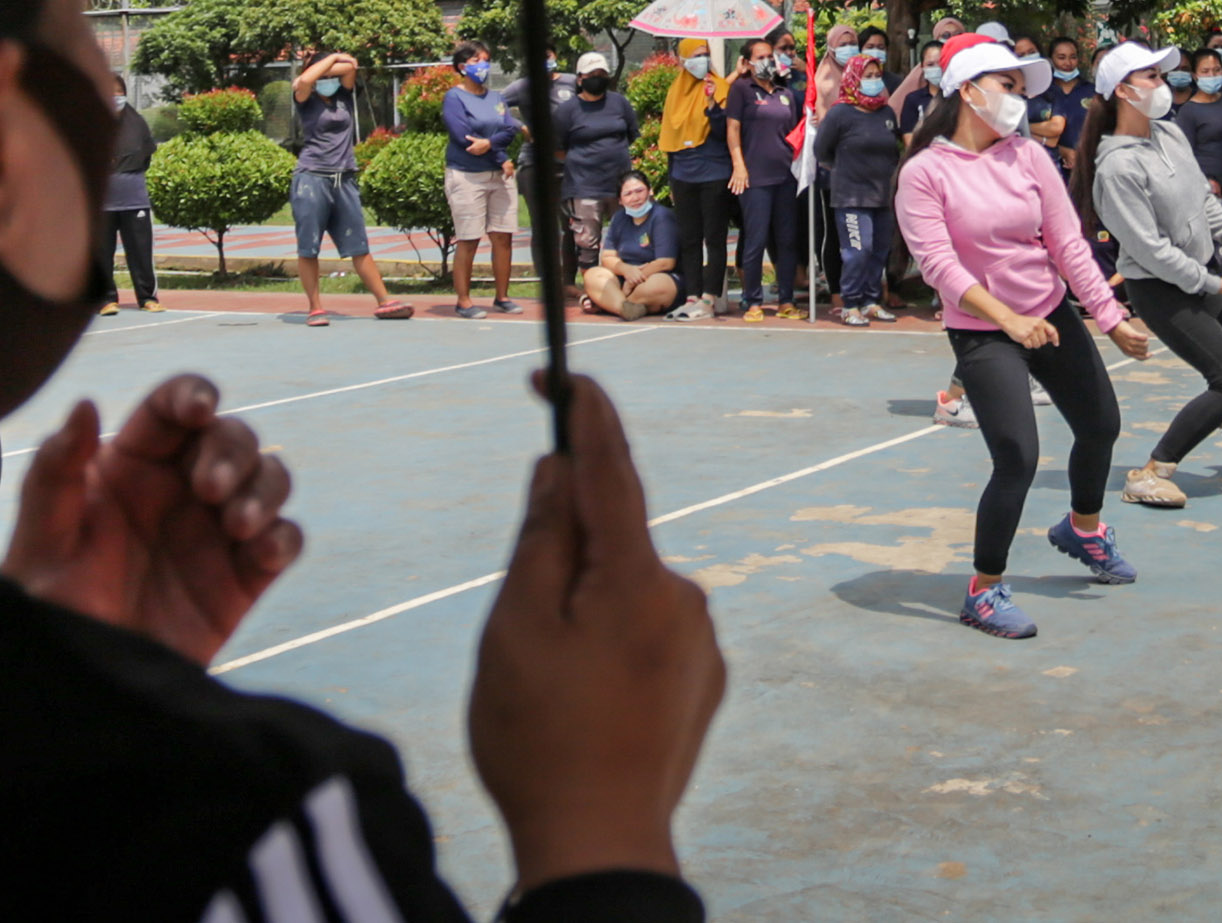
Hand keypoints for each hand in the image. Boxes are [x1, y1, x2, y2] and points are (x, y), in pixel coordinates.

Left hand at [1, 376, 298, 665]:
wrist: (77, 689)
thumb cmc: (47, 609)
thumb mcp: (40, 541)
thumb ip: (55, 471)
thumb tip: (85, 404)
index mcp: (130, 465)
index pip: (171, 407)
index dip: (192, 394)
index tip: (198, 409)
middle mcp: (179, 489)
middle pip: (230, 436)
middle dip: (231, 450)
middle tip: (208, 490)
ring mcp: (215, 532)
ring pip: (268, 478)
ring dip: (264, 488)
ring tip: (237, 524)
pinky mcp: (242, 579)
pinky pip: (284, 541)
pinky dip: (284, 538)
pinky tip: (263, 552)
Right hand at [471, 376, 722, 893]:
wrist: (603, 847)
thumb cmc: (541, 739)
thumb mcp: (516, 629)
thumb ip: (540, 540)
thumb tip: (557, 472)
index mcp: (636, 578)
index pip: (610, 472)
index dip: (586, 418)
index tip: (567, 376)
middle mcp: (684, 598)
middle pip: (612, 538)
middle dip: (564, 552)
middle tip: (519, 625)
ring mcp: (701, 641)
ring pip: (626, 589)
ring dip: (585, 607)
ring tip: (550, 684)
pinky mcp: (705, 679)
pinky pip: (647, 631)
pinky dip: (611, 642)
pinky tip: (585, 702)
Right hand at [1003, 309, 1056, 352]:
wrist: (1010, 320)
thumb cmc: (1023, 322)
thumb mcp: (1035, 322)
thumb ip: (1044, 329)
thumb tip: (1052, 339)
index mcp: (1041, 322)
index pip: (1052, 331)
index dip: (1055, 338)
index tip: (1056, 344)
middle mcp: (1037, 326)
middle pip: (1044, 341)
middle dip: (1039, 341)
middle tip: (1033, 337)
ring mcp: (1030, 332)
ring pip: (1037, 345)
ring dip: (1032, 343)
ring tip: (1028, 337)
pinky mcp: (1024, 337)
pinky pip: (1029, 346)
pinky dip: (1027, 345)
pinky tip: (1024, 339)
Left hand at [1106, 317, 1154, 358]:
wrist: (1111, 327)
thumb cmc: (1119, 335)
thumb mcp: (1125, 345)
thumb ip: (1133, 349)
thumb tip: (1146, 352)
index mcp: (1127, 353)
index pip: (1140, 358)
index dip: (1147, 357)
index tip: (1151, 354)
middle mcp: (1129, 349)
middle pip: (1144, 350)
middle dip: (1146, 346)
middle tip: (1144, 341)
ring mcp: (1130, 342)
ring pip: (1145, 344)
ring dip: (1146, 340)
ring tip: (1143, 337)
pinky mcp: (1131, 335)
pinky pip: (1144, 338)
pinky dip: (1145, 336)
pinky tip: (1144, 334)